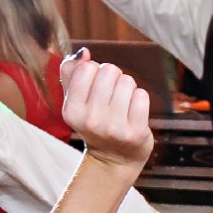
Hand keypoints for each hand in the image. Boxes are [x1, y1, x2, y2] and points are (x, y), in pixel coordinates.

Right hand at [59, 54, 153, 170]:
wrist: (114, 159)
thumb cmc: (94, 122)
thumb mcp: (75, 101)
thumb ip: (71, 73)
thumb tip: (84, 53)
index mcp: (71, 111)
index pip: (87, 68)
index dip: (93, 71)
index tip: (94, 88)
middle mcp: (91, 120)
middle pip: (109, 70)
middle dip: (112, 78)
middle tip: (110, 97)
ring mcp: (114, 128)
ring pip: (127, 81)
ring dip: (127, 88)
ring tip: (122, 105)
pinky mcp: (135, 133)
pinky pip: (142, 95)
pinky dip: (139, 99)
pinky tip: (133, 113)